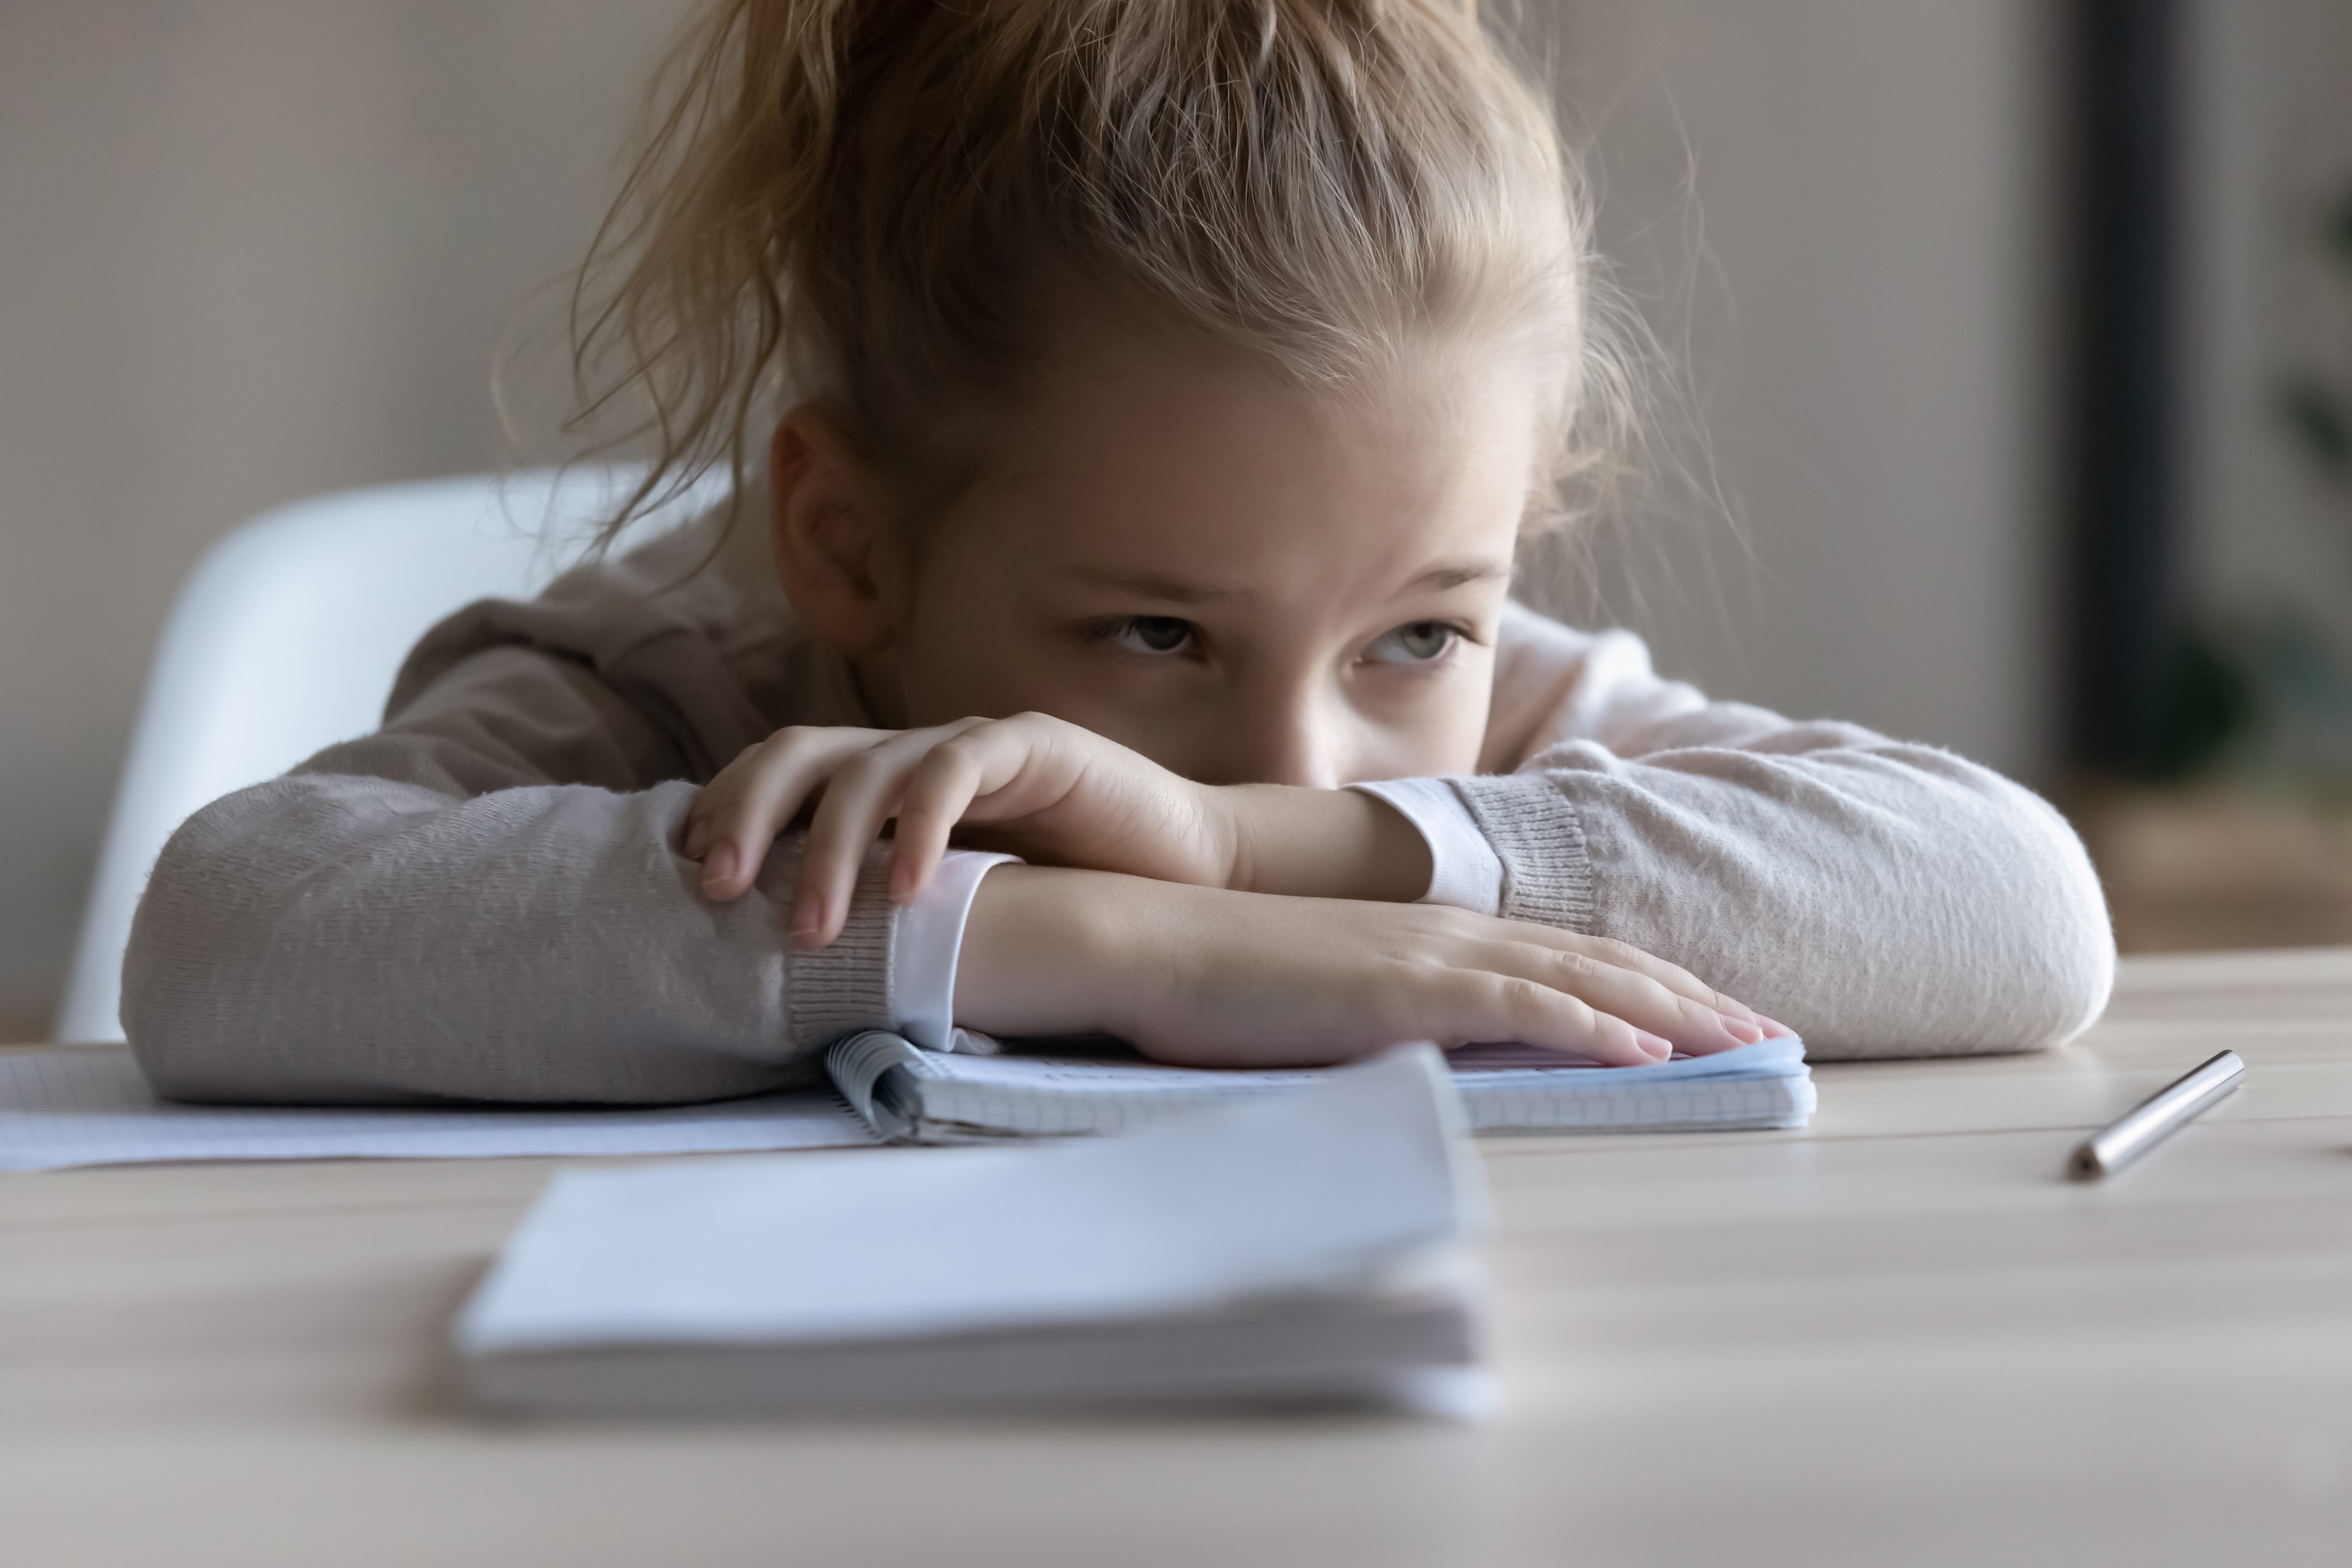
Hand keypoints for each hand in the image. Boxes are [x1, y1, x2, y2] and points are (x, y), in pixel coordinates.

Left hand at [684, 714, 1234, 946]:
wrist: (1185, 869)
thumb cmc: (1063, 897)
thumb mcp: (948, 907)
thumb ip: (878, 910)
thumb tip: (778, 966)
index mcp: (885, 783)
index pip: (777, 775)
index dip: (724, 812)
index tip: (683, 877)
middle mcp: (916, 753)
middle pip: (798, 755)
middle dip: (746, 816)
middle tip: (717, 891)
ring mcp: (972, 743)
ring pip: (867, 770)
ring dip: (826, 849)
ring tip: (811, 929)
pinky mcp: (1033, 746)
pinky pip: (957, 771)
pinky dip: (922, 828)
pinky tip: (910, 891)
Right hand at [953, 866, 1773, 1067]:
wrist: (1144, 937)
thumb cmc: (1215, 976)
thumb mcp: (1321, 993)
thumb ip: (1384, 1008)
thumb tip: (1422, 1044)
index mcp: (1429, 932)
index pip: (1561, 954)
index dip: (1643, 980)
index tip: (1705, 1010)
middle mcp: (1446, 932)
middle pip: (1598, 959)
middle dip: (1692, 995)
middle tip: (1766, 1029)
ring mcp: (1430, 956)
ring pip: (1584, 978)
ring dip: (1676, 1010)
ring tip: (1748, 1040)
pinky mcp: (1404, 991)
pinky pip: (1524, 1008)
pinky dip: (1597, 1027)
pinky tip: (1652, 1050)